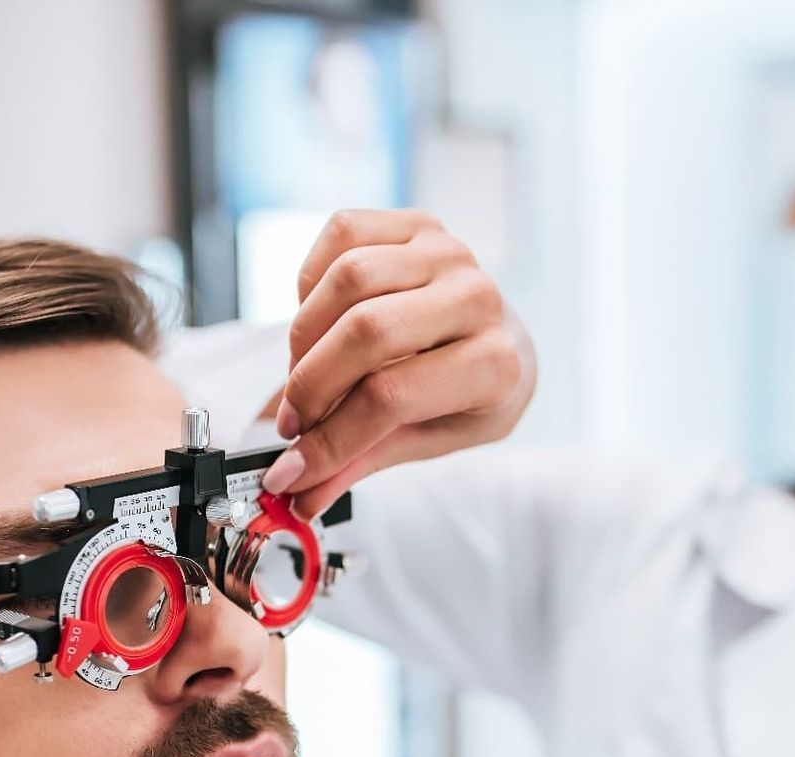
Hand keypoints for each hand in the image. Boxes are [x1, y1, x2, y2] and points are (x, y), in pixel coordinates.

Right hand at [260, 208, 534, 517]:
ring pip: (347, 279)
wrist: (503, 341)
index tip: (291, 470)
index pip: (389, 399)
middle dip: (310, 385)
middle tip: (292, 423)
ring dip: (304, 336)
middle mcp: (477, 298)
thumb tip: (296, 494)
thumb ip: (360, 464)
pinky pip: (341, 235)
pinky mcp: (417, 223)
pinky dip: (312, 282)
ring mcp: (448, 252)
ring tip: (304, 374)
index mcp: (494, 364)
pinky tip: (318, 320)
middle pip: (365, 332)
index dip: (329, 438)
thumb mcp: (426, 440)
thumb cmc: (464, 397)